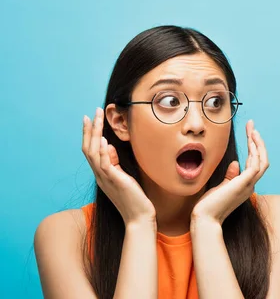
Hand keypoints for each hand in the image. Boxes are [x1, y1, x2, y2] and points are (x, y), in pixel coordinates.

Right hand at [82, 107, 155, 226]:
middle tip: (92, 113)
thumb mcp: (123, 177)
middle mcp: (100, 175)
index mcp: (102, 174)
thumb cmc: (134, 198)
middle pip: (88, 149)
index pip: (91, 150)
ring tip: (97, 119)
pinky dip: (104, 153)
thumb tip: (109, 147)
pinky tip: (105, 142)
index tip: (91, 118)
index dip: (90, 134)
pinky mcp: (115, 182)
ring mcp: (106, 179)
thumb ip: (115, 163)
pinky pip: (105, 166)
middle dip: (90, 130)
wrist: (139, 218)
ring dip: (95, 135)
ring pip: (94, 154)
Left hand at [191, 120, 268, 225]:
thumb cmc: (209, 206)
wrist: (205, 219)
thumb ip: (229, 176)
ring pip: (262, 160)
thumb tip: (235, 163)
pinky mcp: (244, 183)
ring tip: (252, 130)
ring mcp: (249, 185)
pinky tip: (250, 141)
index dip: (253, 148)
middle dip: (258, 142)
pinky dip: (255, 152)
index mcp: (245, 186)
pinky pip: (256, 164)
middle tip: (252, 126)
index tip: (249, 133)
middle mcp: (250, 185)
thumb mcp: (220, 187)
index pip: (254, 163)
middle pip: (262, 159)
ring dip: (258, 144)